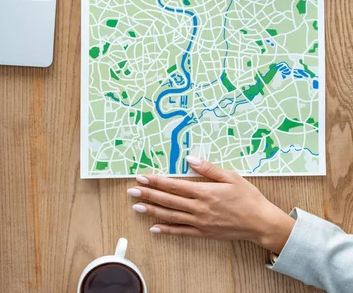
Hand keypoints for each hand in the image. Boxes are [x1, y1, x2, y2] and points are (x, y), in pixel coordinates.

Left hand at [127, 157, 294, 253]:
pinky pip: (181, 232)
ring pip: (171, 216)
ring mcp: (200, 222)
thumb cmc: (248, 197)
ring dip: (152, 211)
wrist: (260, 223)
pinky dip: (166, 230)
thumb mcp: (231, 177)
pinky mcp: (203, 233)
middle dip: (148, 195)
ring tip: (137, 207)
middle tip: (132, 191)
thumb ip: (209, 169)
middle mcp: (199, 208)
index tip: (142, 177)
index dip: (156, 182)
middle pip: (168, 200)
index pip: (174, 185)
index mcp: (205, 192)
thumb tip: (191, 159)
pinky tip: (154, 227)